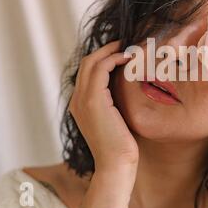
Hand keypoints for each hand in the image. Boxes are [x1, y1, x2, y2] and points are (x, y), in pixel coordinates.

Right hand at [68, 40, 138, 170]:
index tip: (121, 52)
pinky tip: (129, 58)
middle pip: (87, 62)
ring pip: (92, 61)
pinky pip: (101, 69)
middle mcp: (77, 100)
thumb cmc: (121, 146)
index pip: (87, 72)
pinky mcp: (94, 100)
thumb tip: (127, 89)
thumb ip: (114, 103)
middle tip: (126, 43)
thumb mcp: (115, 120)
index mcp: (80, 104)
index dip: (103, 58)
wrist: (116, 164)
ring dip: (111, 50)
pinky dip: (114, 59)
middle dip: (106, 49)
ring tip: (129, 47)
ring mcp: (83, 99)